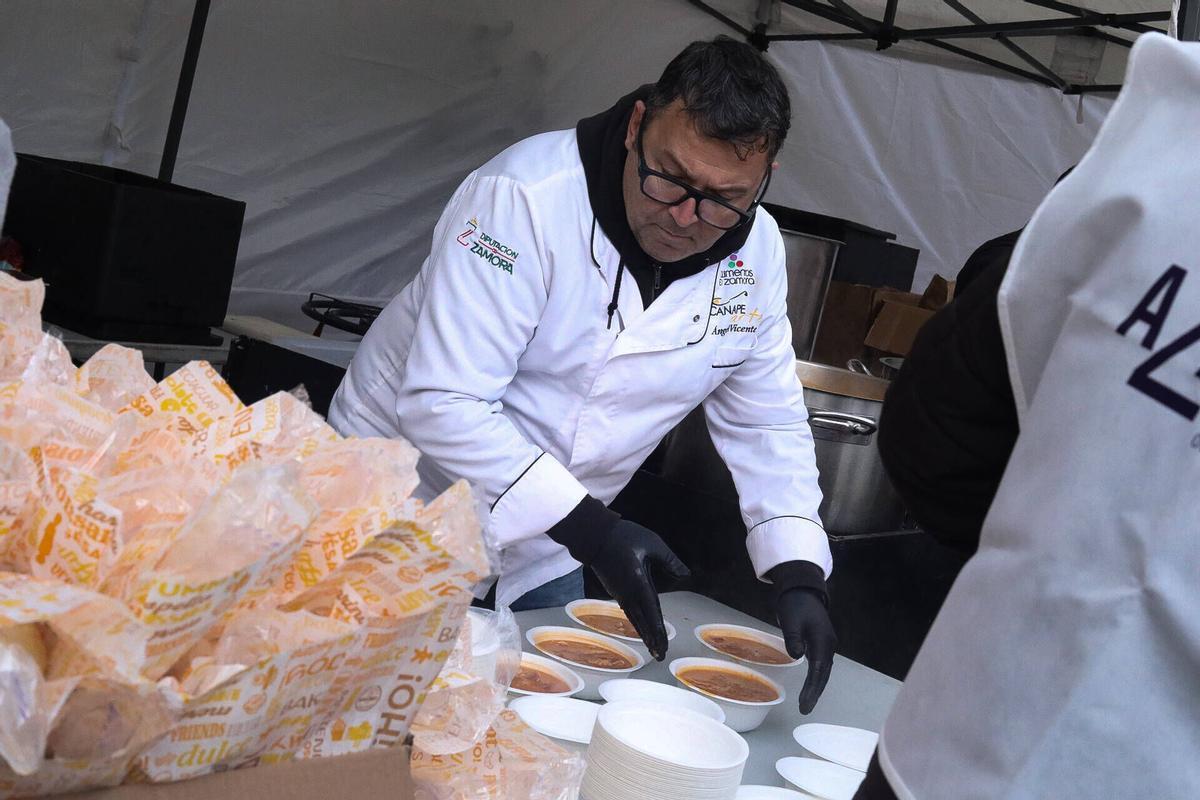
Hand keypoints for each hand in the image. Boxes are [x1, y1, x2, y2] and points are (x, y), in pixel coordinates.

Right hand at [588, 520, 689, 660]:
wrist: (594, 536)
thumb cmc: (624, 536)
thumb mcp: (653, 543)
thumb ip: (670, 560)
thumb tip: (686, 575)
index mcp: (638, 582)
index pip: (651, 610)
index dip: (658, 629)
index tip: (663, 644)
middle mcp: (628, 592)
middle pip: (642, 620)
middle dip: (652, 638)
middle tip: (661, 655)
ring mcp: (620, 593)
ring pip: (634, 618)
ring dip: (644, 633)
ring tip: (653, 649)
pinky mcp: (615, 591)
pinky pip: (629, 611)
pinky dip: (637, 623)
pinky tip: (641, 629)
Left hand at [769, 561, 835, 713]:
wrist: (802, 589)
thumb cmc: (795, 604)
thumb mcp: (791, 620)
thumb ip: (793, 639)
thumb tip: (797, 656)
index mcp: (822, 640)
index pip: (818, 671)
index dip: (812, 689)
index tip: (804, 705)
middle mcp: (828, 644)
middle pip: (823, 674)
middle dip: (815, 692)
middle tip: (805, 709)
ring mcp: (826, 643)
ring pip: (823, 670)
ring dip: (815, 686)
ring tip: (807, 703)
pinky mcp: (821, 642)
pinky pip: (820, 664)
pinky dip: (815, 676)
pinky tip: (810, 686)